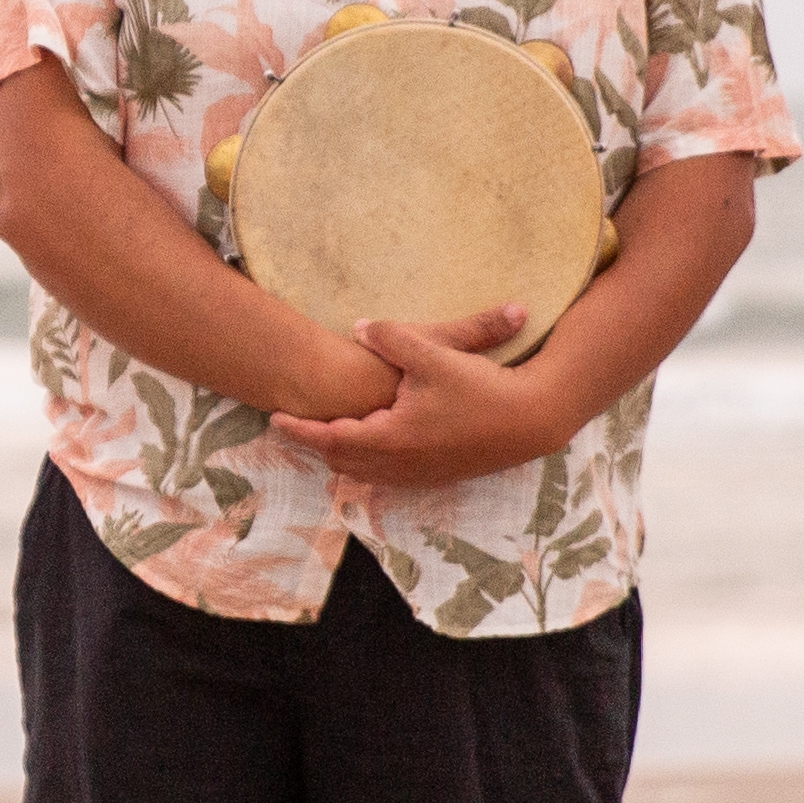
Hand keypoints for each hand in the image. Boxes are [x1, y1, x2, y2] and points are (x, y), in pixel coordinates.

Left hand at [267, 305, 552, 485]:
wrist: (529, 422)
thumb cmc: (481, 388)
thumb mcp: (434, 354)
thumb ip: (392, 339)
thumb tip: (360, 326)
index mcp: (392, 437)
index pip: (330, 437)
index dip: (299, 429)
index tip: (274, 418)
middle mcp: (400, 464)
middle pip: (341, 459)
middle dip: (315, 444)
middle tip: (292, 426)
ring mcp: (418, 474)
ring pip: (363, 471)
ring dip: (340, 453)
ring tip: (324, 433)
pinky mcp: (435, 476)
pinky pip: (385, 474)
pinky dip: (365, 460)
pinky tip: (368, 444)